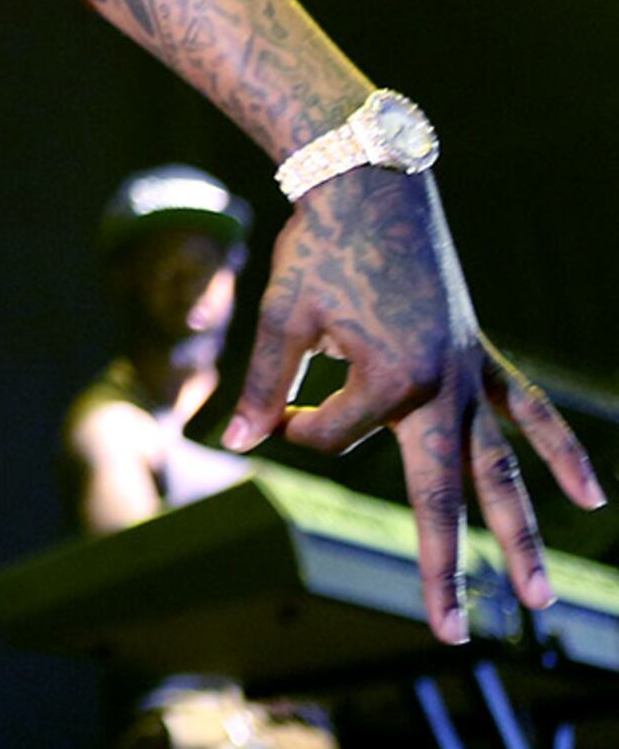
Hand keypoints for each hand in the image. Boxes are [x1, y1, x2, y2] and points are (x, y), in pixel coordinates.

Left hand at [222, 165, 605, 641]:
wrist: (371, 185)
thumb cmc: (319, 248)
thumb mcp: (282, 314)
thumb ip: (264, 385)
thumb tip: (237, 442)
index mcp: (389, 379)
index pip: (333, 437)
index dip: (296, 423)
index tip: (279, 402)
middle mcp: (442, 388)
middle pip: (444, 496)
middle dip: (443, 567)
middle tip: (449, 635)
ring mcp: (470, 375)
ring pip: (501, 471)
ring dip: (520, 536)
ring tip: (537, 601)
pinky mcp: (481, 357)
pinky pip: (530, 412)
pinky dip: (559, 452)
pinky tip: (591, 498)